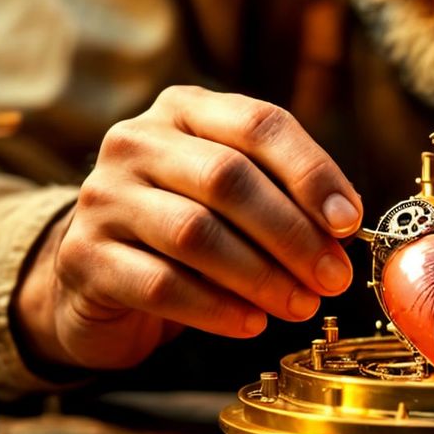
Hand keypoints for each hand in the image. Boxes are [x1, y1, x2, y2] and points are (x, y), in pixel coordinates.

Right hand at [14, 86, 361, 370]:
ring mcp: (103, 197)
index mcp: (184, 110)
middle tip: (333, 278)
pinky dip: (217, 308)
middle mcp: (137, 141)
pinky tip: (251, 323)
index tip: (349, 221)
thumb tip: (344, 227)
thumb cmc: (184, 231)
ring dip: (261, 275)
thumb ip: (282, 196)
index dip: (311, 172)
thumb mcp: (232, 196)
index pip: (258, 123)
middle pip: (227, 178)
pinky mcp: (84, 257)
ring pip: (195, 232)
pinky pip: (161, 284)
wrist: (97, 278)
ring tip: (300, 305)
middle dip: (292, 233)